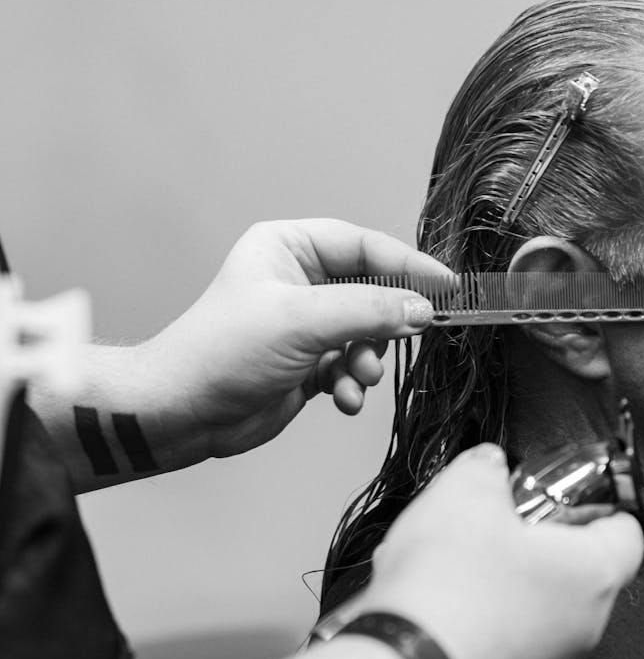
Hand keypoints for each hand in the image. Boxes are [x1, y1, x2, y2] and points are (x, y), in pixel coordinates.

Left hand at [146, 219, 451, 457]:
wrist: (183, 413)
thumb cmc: (220, 352)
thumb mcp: (301, 321)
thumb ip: (368, 311)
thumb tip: (421, 309)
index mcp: (289, 247)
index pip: (364, 246)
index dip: (408, 266)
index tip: (445, 287)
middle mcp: (299, 281)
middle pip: (371, 291)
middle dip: (385, 323)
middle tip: (404, 339)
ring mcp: (304, 324)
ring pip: (366, 334)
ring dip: (368, 359)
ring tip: (356, 376)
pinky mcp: (307, 363)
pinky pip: (351, 366)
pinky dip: (353, 383)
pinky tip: (342, 398)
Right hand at [361, 445, 643, 658]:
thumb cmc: (449, 586)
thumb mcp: (464, 492)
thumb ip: (486, 468)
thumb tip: (488, 468)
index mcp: (593, 574)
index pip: (626, 531)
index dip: (594, 502)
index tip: (561, 492)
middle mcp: (582, 627)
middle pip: (574, 567)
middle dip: (532, 538)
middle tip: (492, 518)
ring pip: (533, 602)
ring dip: (498, 576)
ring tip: (448, 557)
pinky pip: (500, 636)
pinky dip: (472, 614)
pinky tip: (432, 598)